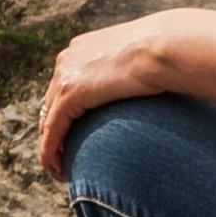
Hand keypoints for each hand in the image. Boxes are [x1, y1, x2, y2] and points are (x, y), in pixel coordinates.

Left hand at [32, 16, 180, 183]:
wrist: (166, 46)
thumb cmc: (168, 54)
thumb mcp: (142, 60)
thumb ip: (133, 73)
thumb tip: (149, 86)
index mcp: (83, 48)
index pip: (65, 85)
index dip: (64, 113)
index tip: (74, 135)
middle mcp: (68, 59)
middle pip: (51, 103)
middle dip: (54, 132)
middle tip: (63, 158)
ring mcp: (66, 75)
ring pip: (47, 119)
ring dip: (51, 147)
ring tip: (60, 170)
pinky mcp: (70, 93)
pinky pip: (53, 130)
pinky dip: (51, 151)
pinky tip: (58, 170)